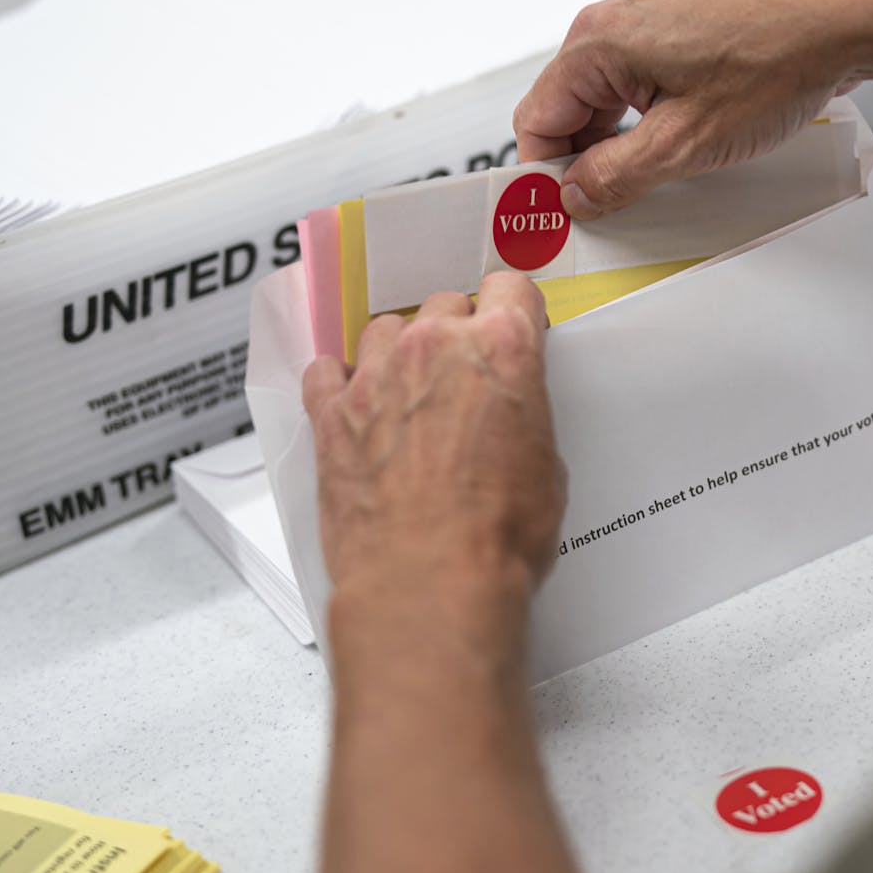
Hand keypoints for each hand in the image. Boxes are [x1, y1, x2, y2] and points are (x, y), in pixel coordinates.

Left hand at [303, 272, 566, 667]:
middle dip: (457, 334)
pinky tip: (356, 407)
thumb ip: (523, 417)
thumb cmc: (494, 538)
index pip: (510, 289)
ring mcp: (376, 376)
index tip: (512, 325)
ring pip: (385, 329)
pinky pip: (325, 371)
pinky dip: (340, 383)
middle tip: (464, 376)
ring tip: (409, 394)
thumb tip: (510, 421)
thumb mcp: (546, 468)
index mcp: (502, 350)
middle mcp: (434, 349)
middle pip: (445, 305)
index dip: (515, 310)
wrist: (430, 583)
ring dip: (399, 353)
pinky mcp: (331, 414)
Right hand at [513, 0, 872, 218]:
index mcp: (599, 38)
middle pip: (570, 104)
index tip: (559, 209)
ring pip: (608, 91)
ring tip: (662, 168)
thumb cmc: (780, 59)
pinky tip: (683, 135)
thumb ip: (614, 176)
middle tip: (611, 201)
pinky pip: (642, 73)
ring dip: (621, 136)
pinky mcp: (682, 16)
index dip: (545, 174)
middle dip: (586, 157)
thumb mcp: (684, 145)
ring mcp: (651, 10)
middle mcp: (618, 14)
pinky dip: (650, 110)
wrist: (847, 20)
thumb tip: (577, 193)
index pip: (536, 117)